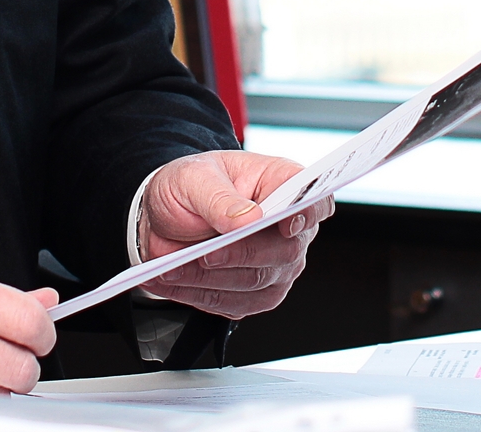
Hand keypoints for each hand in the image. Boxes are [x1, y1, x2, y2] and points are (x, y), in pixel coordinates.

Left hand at [138, 150, 332, 318]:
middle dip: (240, 254)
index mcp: (282, 183)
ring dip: (210, 278)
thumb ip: (218, 196)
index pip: (314, 199)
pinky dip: (199, 295)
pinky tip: (172, 281)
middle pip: (285, 250)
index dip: (308, 213)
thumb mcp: (194, 177)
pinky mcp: (255, 294)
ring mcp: (276, 265)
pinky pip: (233, 304)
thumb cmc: (189, 185)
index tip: (286, 224)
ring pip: (256, 282)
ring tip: (173, 268)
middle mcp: (287, 227)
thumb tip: (249, 218)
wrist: (167, 215)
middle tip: (205, 254)